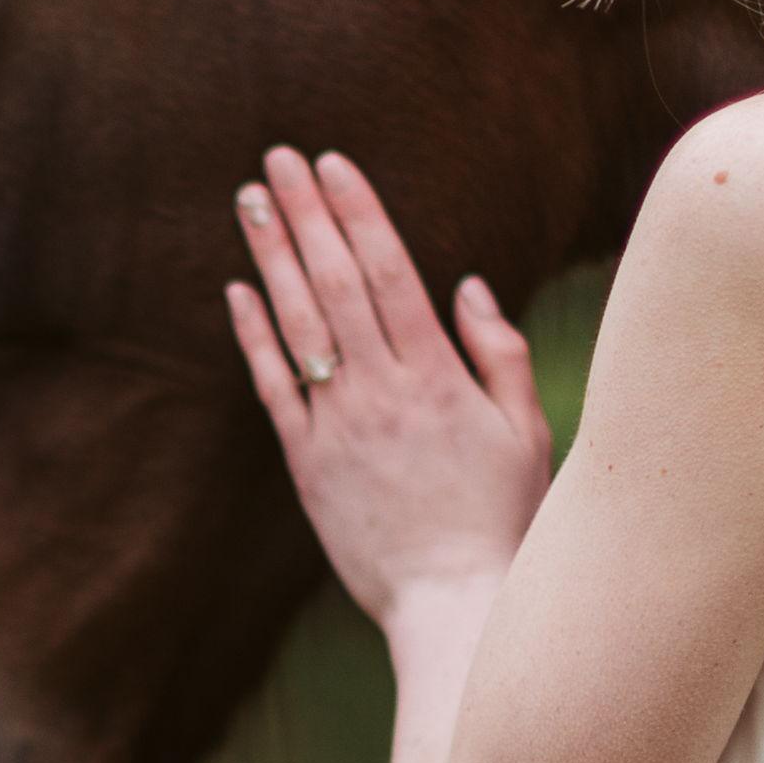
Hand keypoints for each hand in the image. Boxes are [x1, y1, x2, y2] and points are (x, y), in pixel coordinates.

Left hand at [223, 146, 552, 623]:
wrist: (455, 604)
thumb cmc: (502, 519)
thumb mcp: (526, 431)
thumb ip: (500, 354)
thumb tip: (465, 285)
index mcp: (439, 376)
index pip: (390, 272)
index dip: (357, 212)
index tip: (332, 163)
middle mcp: (384, 392)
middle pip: (337, 284)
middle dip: (306, 215)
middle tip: (277, 158)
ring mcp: (340, 427)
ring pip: (299, 325)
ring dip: (272, 258)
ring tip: (251, 201)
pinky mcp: (309, 465)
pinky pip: (275, 388)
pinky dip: (255, 337)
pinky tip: (237, 290)